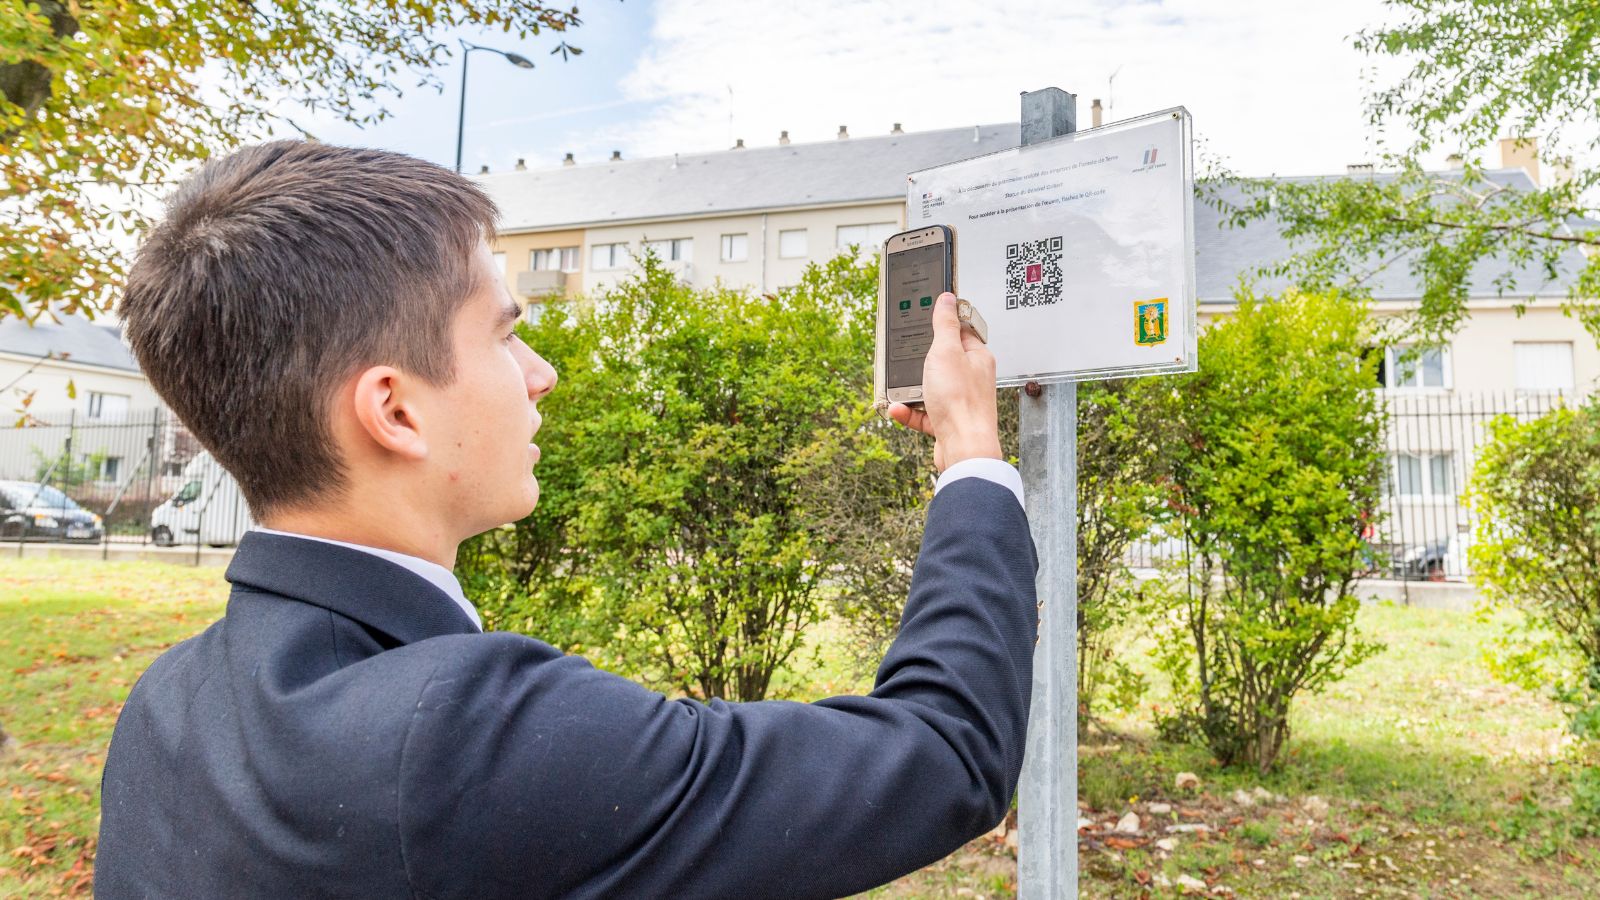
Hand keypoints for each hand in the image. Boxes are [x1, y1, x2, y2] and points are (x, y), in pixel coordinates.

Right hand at [888, 293, 1001, 471]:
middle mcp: (971, 378)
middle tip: (907, 357)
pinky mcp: (947, 422)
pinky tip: (897, 408)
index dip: (944, 324)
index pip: (961, 332)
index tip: (928, 318)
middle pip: (943, 360)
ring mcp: (959, 401)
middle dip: (921, 360)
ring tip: (898, 386)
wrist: (964, 448)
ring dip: (911, 387)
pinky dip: (908, 411)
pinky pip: (923, 413)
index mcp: (977, 358)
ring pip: (931, 387)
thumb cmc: (961, 403)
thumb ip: (945, 323)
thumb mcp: (946, 351)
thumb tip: (947, 299)